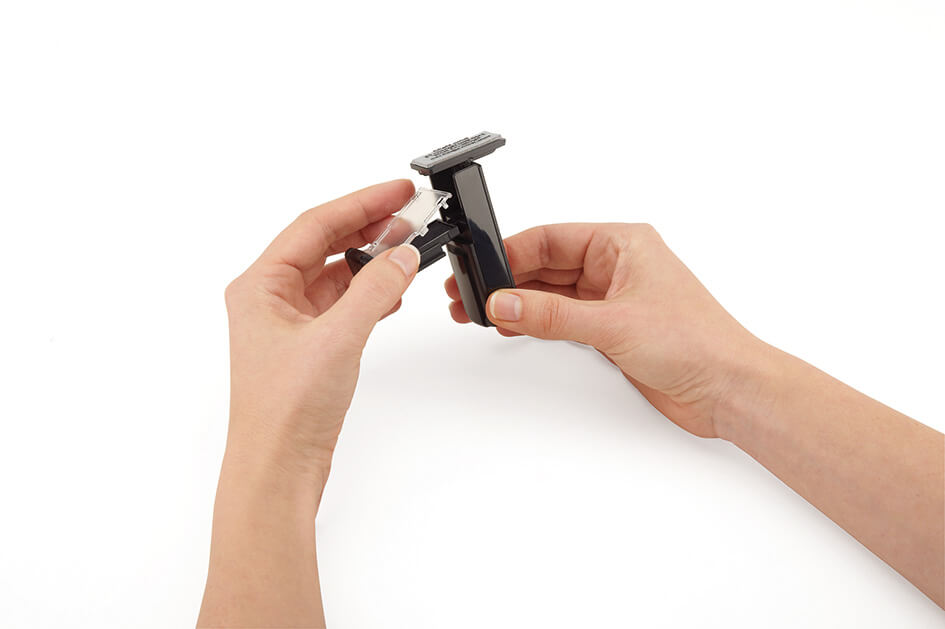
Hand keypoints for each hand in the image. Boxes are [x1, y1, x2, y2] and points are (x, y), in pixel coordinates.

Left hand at [224, 179, 420, 482]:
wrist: (277, 469)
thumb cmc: (284, 412)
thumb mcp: (337, 339)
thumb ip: (374, 290)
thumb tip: (402, 255)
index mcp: (259, 286)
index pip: (315, 225)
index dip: (361, 202)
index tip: (399, 191)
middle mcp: (270, 299)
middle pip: (324, 243)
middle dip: (369, 226)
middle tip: (411, 212)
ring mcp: (289, 324)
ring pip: (334, 273)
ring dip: (371, 258)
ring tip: (408, 245)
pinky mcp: (309, 347)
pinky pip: (342, 303)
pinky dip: (369, 291)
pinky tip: (393, 290)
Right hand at [445, 223, 766, 438]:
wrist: (729, 389)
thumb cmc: (698, 342)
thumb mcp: (612, 324)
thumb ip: (551, 315)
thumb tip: (506, 304)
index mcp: (623, 244)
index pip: (552, 238)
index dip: (511, 253)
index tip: (481, 271)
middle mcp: (617, 266)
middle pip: (547, 265)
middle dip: (509, 280)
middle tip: (471, 294)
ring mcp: (613, 299)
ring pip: (552, 293)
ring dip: (520, 303)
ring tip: (481, 312)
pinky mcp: (612, 330)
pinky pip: (563, 319)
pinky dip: (538, 323)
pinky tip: (514, 326)